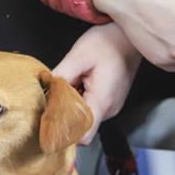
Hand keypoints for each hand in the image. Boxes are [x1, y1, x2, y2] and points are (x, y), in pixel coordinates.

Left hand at [53, 23, 141, 144]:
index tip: (51, 122)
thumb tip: (46, 92)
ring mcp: (112, 107)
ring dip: (74, 105)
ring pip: (86, 118)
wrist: (128, 38)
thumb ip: (61, 77)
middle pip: (82, 127)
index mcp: (101, 101)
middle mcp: (109, 109)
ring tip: (75, 82)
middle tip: (60, 91)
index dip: (66, 134)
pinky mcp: (111, 102)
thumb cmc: (108, 43)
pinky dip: (82, 100)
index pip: (83, 136)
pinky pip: (92, 109)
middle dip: (66, 113)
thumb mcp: (78, 56)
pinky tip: (82, 83)